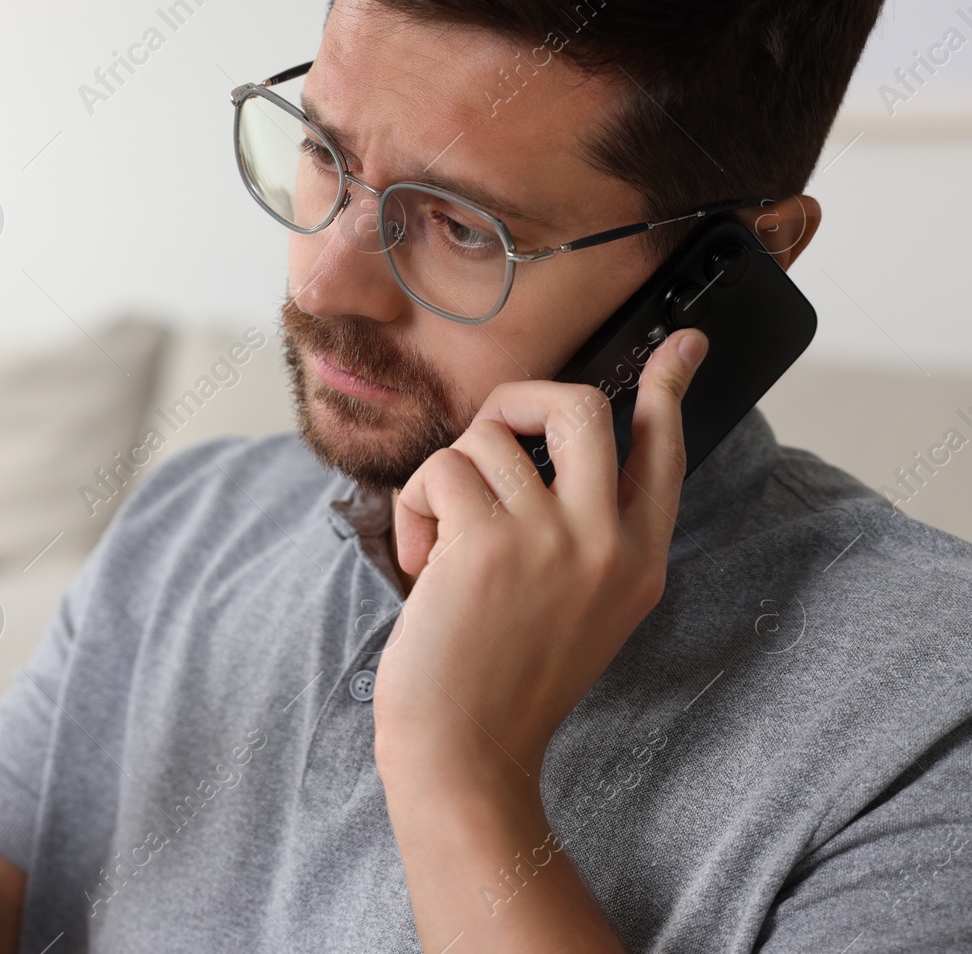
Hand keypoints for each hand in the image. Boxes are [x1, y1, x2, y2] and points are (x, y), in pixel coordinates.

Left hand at [372, 328, 707, 789]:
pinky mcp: (490, 542)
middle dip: (516, 404)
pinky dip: (416, 506)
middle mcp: (609, 542)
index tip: (682, 344)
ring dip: (445, 480)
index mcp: (640, 559)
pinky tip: (420, 562)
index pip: (664, 450)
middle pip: (581, 406)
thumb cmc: (500, 680)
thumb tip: (540, 455)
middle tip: (486, 438)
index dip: (668, 388)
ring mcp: (554, 539)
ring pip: (488, 436)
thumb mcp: (579, 608)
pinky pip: (444, 467)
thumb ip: (583, 535)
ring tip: (437, 546)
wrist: (464, 753)